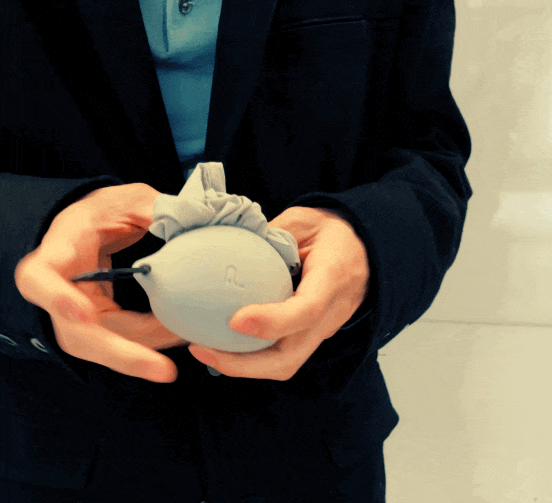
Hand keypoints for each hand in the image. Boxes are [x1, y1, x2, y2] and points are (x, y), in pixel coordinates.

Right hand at [14, 183, 187, 383]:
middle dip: (123, 354)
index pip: (40, 278)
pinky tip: (180, 338)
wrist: (94, 231)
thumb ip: (151, 209)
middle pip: (79, 334)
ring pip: (105, 348)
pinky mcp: (98, 325)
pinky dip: (152, 345)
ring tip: (187, 349)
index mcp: (59, 252)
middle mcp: (62, 292)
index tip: (85, 313)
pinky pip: (123, 342)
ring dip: (146, 355)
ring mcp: (78, 314)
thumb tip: (185, 223)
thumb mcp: (127, 200)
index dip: (57, 299)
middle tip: (162, 370)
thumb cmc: (104, 214)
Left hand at [188, 206, 369, 379]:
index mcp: (332, 278)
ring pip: (284, 365)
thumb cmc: (335, 234)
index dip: (272, 321)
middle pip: (290, 357)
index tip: (235, 320)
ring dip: (241, 366)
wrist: (365, 252)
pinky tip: (221, 345)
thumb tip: (233, 246)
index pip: (307, 310)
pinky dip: (249, 359)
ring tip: (203, 350)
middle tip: (202, 349)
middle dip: (243, 363)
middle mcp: (330, 314)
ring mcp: (322, 330)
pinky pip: (281, 356)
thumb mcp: (305, 221)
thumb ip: (273, 234)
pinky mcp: (311, 337)